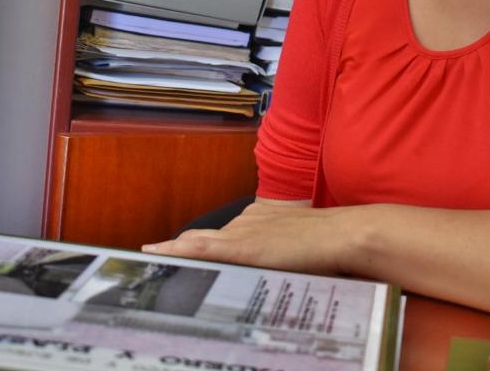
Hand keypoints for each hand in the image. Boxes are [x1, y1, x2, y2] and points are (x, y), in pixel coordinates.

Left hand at [141, 201, 360, 275]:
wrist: (342, 235)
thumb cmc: (331, 246)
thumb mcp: (301, 247)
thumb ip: (284, 255)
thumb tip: (281, 270)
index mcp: (259, 219)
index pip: (221, 236)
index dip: (198, 245)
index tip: (179, 251)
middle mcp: (246, 222)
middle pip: (203, 238)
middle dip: (178, 250)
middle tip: (152, 259)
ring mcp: (242, 233)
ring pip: (196, 243)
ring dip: (172, 253)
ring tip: (146, 261)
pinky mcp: (242, 248)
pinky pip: (200, 249)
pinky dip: (176, 251)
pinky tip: (154, 255)